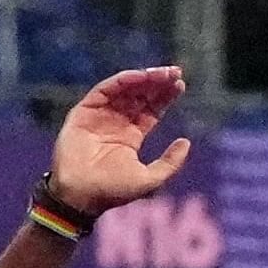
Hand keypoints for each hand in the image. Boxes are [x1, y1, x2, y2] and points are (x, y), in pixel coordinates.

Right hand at [48, 66, 192, 215]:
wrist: (82, 195)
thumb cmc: (114, 191)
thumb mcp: (151, 179)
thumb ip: (170, 162)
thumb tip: (186, 141)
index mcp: (131, 136)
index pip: (151, 110)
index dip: (164, 96)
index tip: (180, 84)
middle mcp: (115, 122)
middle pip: (139, 96)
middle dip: (157, 83)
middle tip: (175, 72)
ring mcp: (99, 116)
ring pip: (123, 90)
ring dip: (142, 79)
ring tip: (161, 73)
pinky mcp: (83, 112)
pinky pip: (103, 91)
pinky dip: (120, 82)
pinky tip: (138, 77)